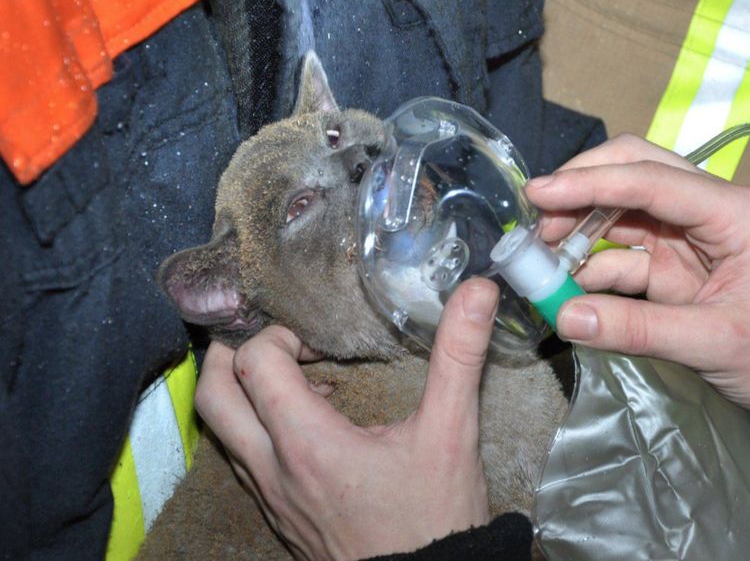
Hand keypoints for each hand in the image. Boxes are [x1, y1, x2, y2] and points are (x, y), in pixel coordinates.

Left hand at [195, 279, 499, 559]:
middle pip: (213, 395)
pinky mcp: (278, 515)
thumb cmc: (436, 517)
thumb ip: (459, 357)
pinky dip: (257, 429)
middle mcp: (274, 470)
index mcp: (308, 443)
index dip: (281, 335)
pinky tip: (307, 426)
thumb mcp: (452, 431)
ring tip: (294, 378)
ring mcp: (270, 497)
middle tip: (278, 344)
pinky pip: (242, 461)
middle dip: (234, 354)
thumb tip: (476, 292)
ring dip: (243, 392)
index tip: (319, 342)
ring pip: (221, 431)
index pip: (255, 362)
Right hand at [525, 134, 749, 415]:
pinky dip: (593, 268)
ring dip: (581, 232)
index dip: (590, 183)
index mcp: (734, 212)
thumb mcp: (716, 343)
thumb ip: (637, 329)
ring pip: (624, 214)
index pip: (652, 178)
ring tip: (539, 262)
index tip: (539, 193)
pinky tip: (565, 287)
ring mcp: (690, 238)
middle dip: (582, 192)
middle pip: (636, 175)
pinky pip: (625, 256)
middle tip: (536, 222)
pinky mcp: (677, 267)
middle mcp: (710, 212)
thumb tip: (566, 317)